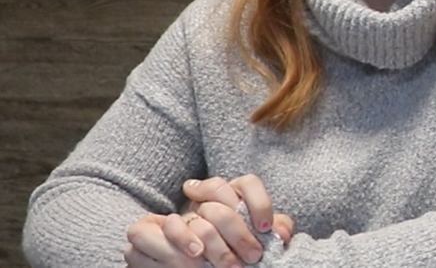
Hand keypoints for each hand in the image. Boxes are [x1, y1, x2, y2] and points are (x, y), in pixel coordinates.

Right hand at [125, 175, 292, 266]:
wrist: (194, 261)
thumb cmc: (229, 247)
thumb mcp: (252, 238)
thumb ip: (271, 232)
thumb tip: (283, 232)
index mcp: (228, 196)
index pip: (247, 183)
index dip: (260, 202)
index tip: (265, 228)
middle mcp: (198, 202)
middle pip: (217, 207)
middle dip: (236, 234)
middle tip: (250, 257)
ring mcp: (169, 217)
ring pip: (174, 219)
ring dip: (197, 241)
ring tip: (213, 261)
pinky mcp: (143, 232)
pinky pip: (144, 232)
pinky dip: (167, 249)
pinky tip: (190, 260)